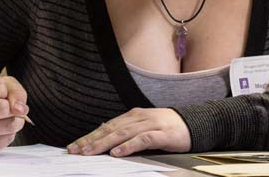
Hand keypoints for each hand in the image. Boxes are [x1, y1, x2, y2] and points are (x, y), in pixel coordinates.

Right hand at [0, 74, 28, 155]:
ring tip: (3, 118)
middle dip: (11, 106)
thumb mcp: (4, 85)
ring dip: (14, 120)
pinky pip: (8, 138)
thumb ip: (15, 91)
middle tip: (3, 106)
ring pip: (10, 124)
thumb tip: (21, 109)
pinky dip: (9, 133)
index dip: (6, 90)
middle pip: (4, 108)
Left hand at [67, 108, 190, 156]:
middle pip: (111, 129)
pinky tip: (118, 152)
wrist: (194, 123)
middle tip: (76, 150)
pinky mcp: (162, 134)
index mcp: (133, 116)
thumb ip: (125, 127)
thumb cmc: (167, 127)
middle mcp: (139, 118)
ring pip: (123, 133)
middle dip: (91, 140)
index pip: (106, 126)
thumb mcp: (143, 125)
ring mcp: (151, 124)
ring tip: (90, 151)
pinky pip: (143, 140)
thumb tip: (103, 130)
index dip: (89, 136)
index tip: (74, 146)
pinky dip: (129, 146)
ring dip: (105, 143)